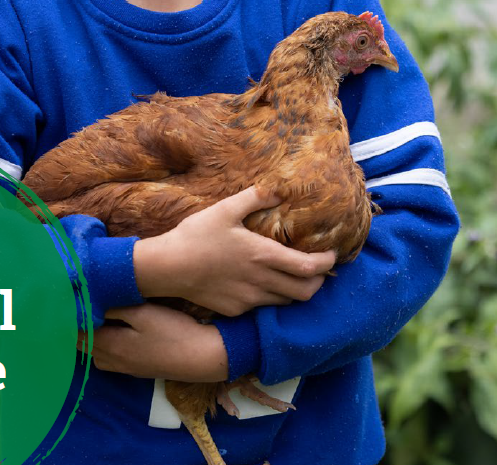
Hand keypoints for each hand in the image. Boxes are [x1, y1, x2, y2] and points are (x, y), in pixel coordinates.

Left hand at [79, 304, 228, 380]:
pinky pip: (108, 356)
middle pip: (83, 345)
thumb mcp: (142, 313)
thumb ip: (113, 306)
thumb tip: (87, 300)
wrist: (203, 357)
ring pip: (95, 352)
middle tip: (73, 303)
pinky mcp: (137, 368)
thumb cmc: (172, 331)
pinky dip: (102, 343)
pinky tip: (110, 329)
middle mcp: (113, 361)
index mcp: (111, 346)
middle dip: (76, 327)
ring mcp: (125, 367)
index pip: (78, 333)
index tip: (64, 299)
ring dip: (89, 336)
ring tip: (89, 314)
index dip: (69, 317)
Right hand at [133, 186, 335, 315]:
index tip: (331, 255)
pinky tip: (263, 284)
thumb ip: (255, 198)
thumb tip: (279, 190)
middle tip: (319, 269)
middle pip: (306, 292)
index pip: (310, 268)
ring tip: (294, 276)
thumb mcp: (226, 209)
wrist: (168, 268)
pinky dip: (272, 297)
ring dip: (297, 291)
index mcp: (263, 256)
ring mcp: (249, 299)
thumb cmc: (197, 235)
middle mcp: (262, 282)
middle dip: (318, 282)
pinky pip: (263, 307)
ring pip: (286, 302)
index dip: (326, 263)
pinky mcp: (235, 309)